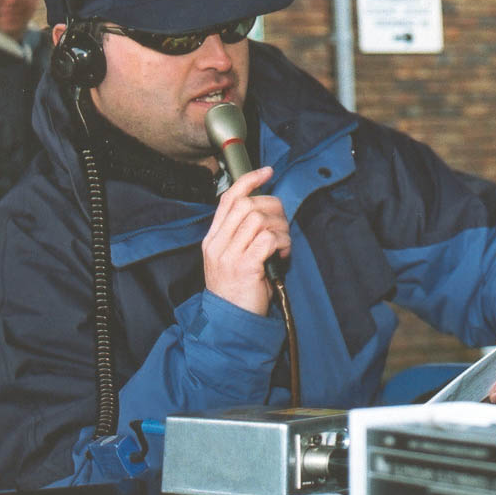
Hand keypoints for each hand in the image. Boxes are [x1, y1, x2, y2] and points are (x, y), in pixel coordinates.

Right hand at [202, 166, 290, 315]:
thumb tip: (267, 211)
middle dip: (273, 208)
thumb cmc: (238, 290)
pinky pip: (268, 240)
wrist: (230, 323)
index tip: (266, 171)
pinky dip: (282, 244)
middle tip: (282, 225)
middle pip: (248, 205)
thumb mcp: (233, 258)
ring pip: (260, 220)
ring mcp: (229, 255)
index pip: (229, 199)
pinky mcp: (245, 267)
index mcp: (213, 239)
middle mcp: (217, 244)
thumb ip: (243, 235)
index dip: (249, 180)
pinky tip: (282, 255)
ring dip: (280, 229)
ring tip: (282, 245)